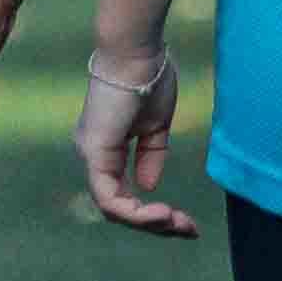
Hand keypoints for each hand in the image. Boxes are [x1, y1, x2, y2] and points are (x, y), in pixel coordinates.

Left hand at [74, 47, 197, 238]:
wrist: (139, 50)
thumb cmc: (149, 76)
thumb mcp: (155, 124)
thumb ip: (151, 154)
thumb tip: (148, 187)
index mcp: (107, 146)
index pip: (125, 193)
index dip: (154, 212)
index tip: (187, 220)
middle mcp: (94, 154)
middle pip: (120, 206)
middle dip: (156, 224)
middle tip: (190, 230)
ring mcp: (91, 155)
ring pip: (113, 209)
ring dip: (148, 222)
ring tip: (178, 223)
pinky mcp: (94, 154)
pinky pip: (109, 198)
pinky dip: (135, 212)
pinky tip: (160, 214)